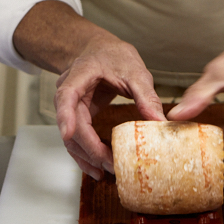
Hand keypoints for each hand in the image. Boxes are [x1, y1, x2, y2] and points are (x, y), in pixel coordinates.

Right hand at [55, 34, 164, 179]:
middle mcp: (69, 92)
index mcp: (80, 75)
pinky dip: (86, 154)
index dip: (65, 115)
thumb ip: (146, 95)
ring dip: (86, 156)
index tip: (68, 133)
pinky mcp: (77, 117)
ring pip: (71, 137)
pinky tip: (97, 167)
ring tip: (105, 172)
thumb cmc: (114, 56)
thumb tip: (159, 121)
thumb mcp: (135, 71)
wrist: (100, 51)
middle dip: (89, 148)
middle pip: (71, 125)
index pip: (66, 95)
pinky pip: (77, 139)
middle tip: (110, 164)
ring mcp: (70, 107)